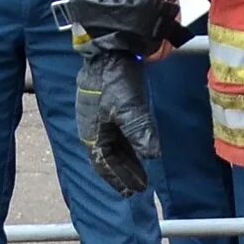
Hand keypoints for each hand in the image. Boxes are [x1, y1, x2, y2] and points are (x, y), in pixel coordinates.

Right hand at [75, 48, 159, 195]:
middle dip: (123, 173)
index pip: (104, 162)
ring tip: (140, 176)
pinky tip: (138, 151)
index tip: (131, 192)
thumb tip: (151, 155)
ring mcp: (99, 117)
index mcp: (92, 131)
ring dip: (127, 162)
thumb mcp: (129, 108)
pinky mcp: (108, 108)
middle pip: (108, 157)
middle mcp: (92, 127)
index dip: (118, 178)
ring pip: (113, 146)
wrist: (109, 51)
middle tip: (138, 189)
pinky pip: (117, 135)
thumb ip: (140, 131)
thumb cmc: (115, 80)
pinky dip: (128, 146)